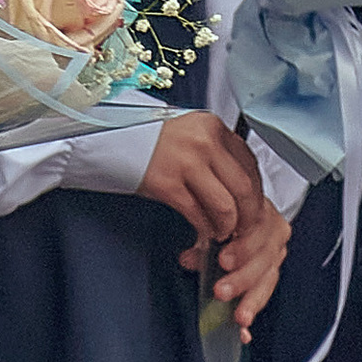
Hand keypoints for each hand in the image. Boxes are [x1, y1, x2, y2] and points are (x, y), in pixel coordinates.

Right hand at [136, 110, 266, 245]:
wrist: (104, 135)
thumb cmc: (144, 137)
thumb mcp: (187, 135)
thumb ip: (214, 154)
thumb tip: (238, 189)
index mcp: (212, 126)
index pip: (251, 165)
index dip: (256, 195)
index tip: (252, 210)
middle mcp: (204, 141)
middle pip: (245, 188)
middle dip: (248, 218)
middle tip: (243, 230)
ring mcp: (185, 161)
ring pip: (226, 206)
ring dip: (227, 228)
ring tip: (221, 234)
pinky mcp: (166, 183)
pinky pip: (197, 215)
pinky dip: (204, 231)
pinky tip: (202, 235)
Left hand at [205, 184, 290, 333]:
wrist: (241, 217)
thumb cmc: (226, 216)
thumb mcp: (211, 221)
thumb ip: (202, 239)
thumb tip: (188, 259)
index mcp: (261, 215)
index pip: (257, 231)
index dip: (241, 248)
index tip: (223, 260)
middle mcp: (273, 236)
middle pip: (264, 260)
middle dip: (242, 278)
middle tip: (222, 291)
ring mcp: (275, 255)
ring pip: (268, 280)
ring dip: (251, 300)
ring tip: (239, 317)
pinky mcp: (271, 274)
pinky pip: (264, 296)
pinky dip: (252, 312)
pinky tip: (244, 332)